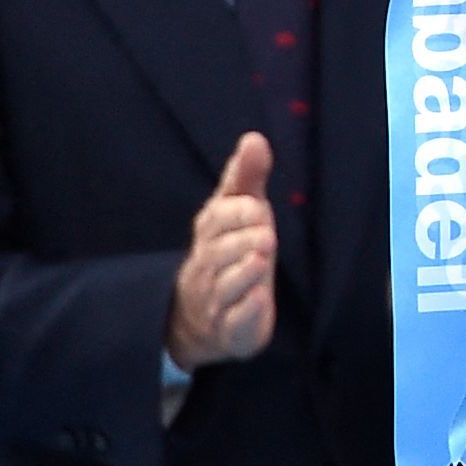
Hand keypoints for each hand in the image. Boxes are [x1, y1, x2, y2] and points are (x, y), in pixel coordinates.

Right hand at [167, 133, 277, 369]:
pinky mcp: (230, 327)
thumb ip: (246, 178)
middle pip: (221, 251)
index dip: (239, 212)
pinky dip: (248, 310)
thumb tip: (254, 138)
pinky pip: (235, 320)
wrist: (201, 316)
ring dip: (246, 271)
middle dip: (244, 240)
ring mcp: (216, 299)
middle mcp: (208, 266)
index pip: (217, 218)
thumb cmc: (230, 251)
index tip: (257, 207)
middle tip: (265, 235)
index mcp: (211, 234)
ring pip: (227, 285)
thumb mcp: (240, 212)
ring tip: (262, 257)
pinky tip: (259, 299)